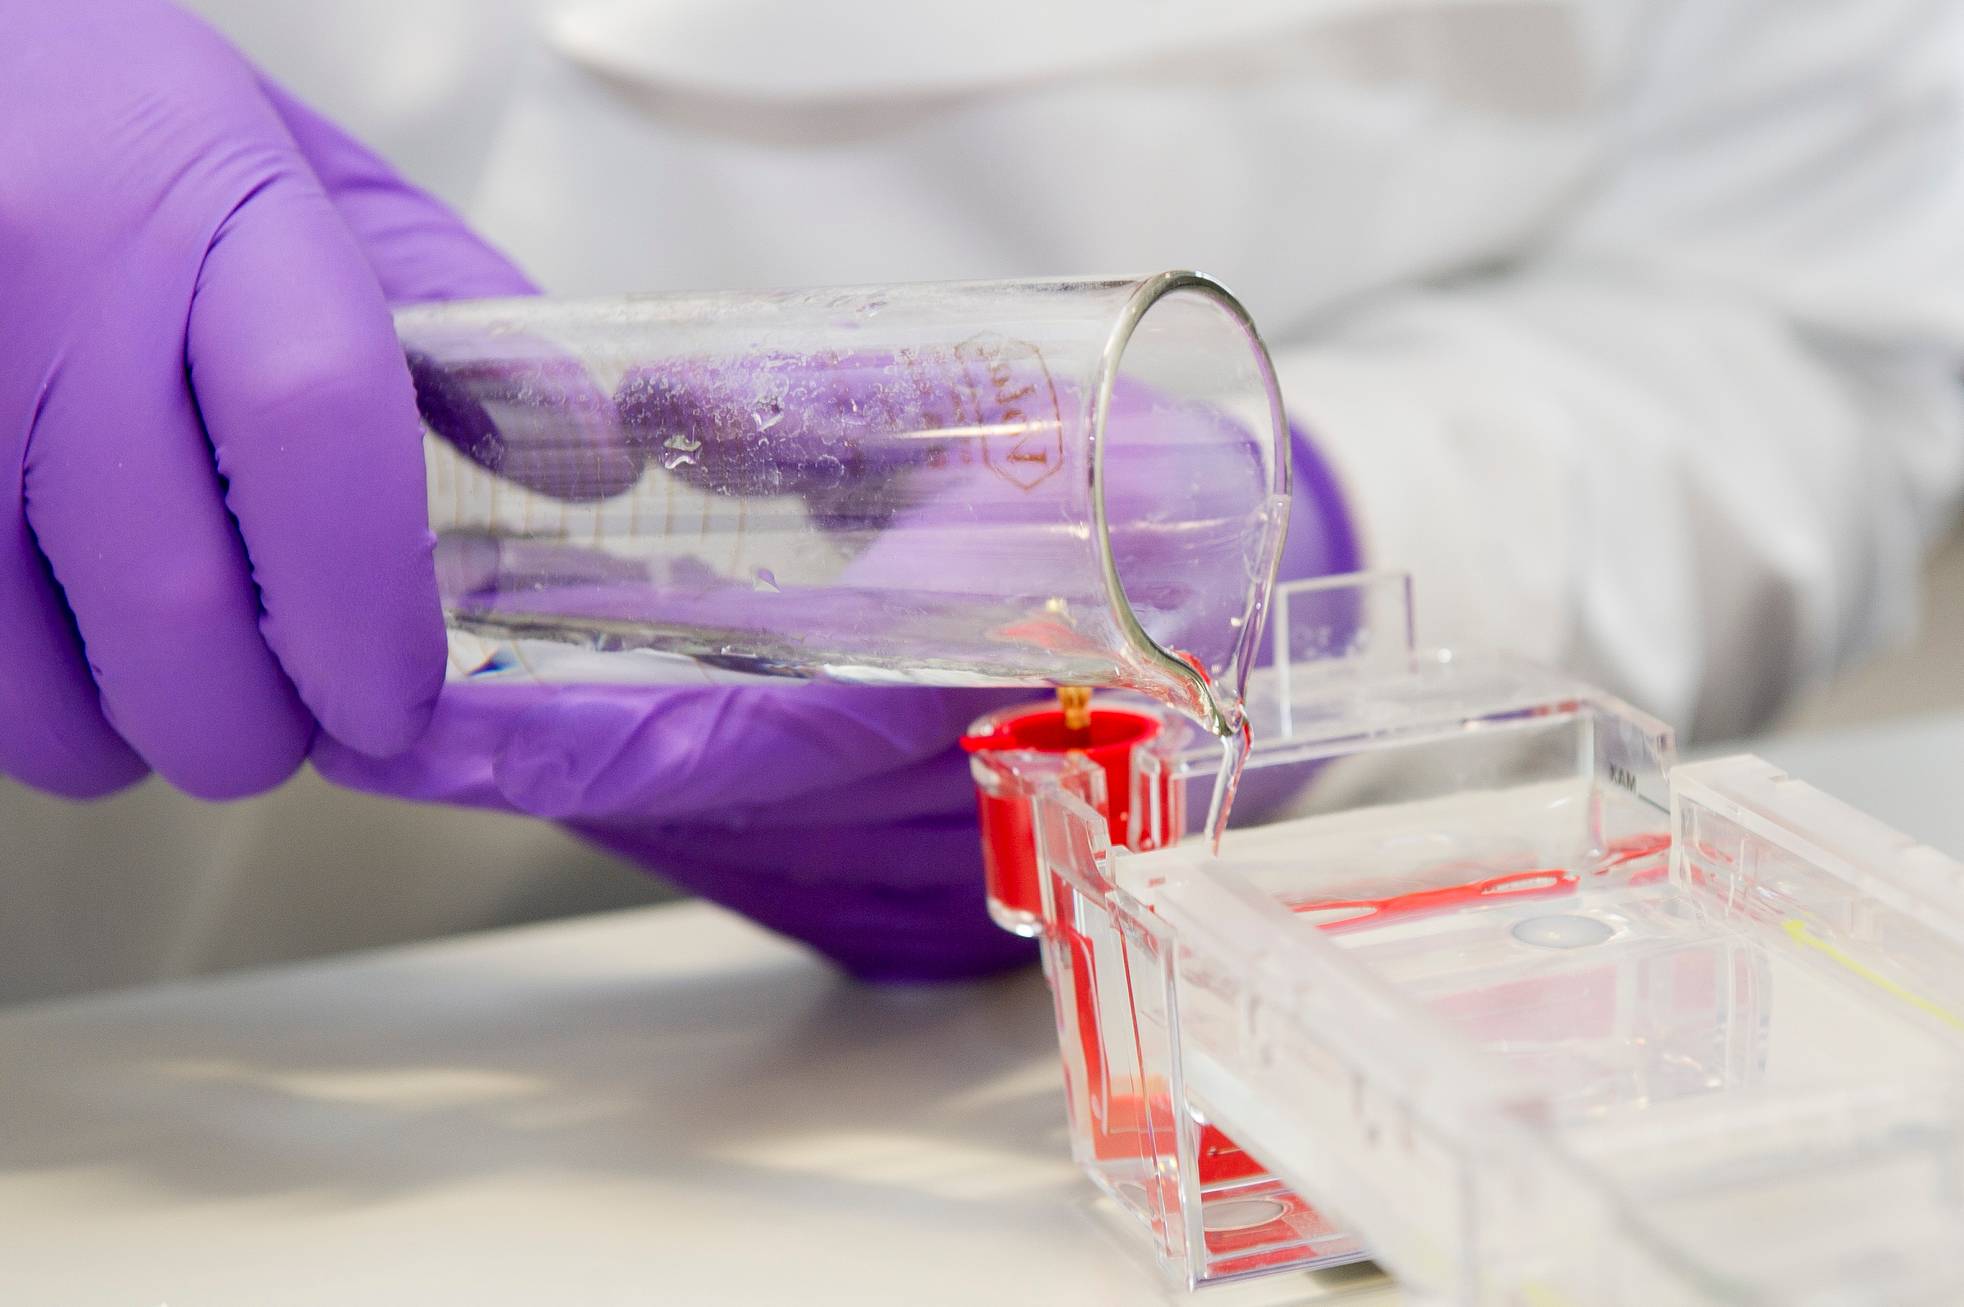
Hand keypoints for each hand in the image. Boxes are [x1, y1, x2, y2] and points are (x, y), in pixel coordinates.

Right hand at [0, 0, 530, 798]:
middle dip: (251, 724)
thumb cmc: (101, 121)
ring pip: (31, 662)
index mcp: (198, 198)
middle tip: (293, 734)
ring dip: (120, 738)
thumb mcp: (293, 166)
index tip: (396, 698)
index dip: (368, 608)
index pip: (316, 427)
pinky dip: (21, 700)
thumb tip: (589, 460)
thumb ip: (449, 309)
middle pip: (172, 593)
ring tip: (171, 707)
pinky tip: (65, 660)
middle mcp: (41, 277)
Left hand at [320, 364, 1337, 981]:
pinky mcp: (918, 893)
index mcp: (993, 699)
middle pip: (696, 814)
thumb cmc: (1155, 499)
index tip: (420, 723)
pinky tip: (584, 741)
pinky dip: (652, 803)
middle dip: (531, 763)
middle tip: (386, 690)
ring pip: (712, 846)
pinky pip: (751, 859)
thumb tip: (676, 407)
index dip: (567, 747)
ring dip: (579, 783)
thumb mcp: (1033, 418)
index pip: (738, 751)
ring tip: (449, 705)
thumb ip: (856, 416)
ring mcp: (935, 876)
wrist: (1256, 616)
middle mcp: (951, 821)